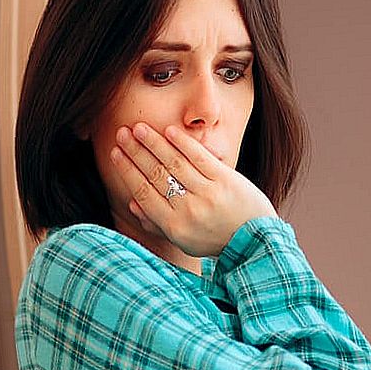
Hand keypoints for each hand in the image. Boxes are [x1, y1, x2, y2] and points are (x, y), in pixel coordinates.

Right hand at [111, 122, 277, 257]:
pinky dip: (183, 143)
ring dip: (153, 143)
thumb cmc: (215, 239)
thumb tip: (133, 203)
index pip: (143, 193)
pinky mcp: (226, 180)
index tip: (115, 153)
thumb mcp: (184, 240)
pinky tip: (169, 131)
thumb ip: (157, 223)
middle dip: (135, 152)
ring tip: (138, 128)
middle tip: (121, 134)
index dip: (127, 171)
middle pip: (155, 175)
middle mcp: (189, 210)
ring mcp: (208, 193)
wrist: (255, 241)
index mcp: (174, 226)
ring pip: (174, 163)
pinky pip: (200, 158)